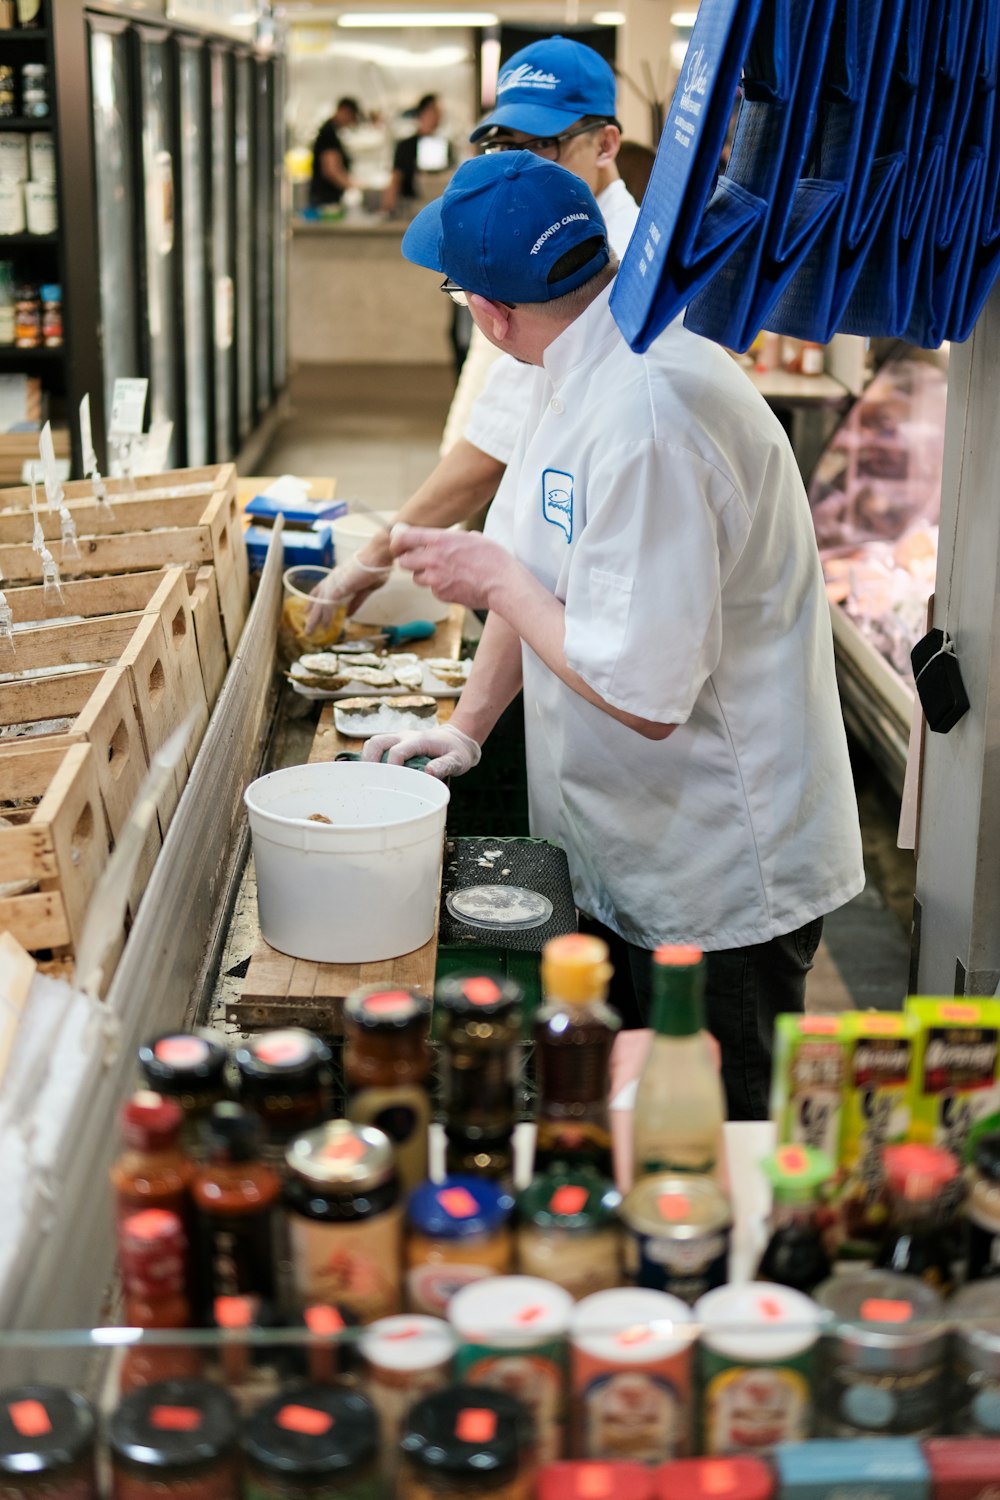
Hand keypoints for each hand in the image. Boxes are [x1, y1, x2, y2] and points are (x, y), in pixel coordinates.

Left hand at [304, 554, 390, 630]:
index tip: (308, 609)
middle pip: (318, 599)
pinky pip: (329, 606)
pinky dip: (327, 617)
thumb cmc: (375, 568)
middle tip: (306, 626)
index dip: (314, 600)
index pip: (321, 589)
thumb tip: (348, 614)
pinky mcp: (338, 588)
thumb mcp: (365, 589)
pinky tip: (325, 626)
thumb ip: (355, 602)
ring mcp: (334, 584)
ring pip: (320, 604)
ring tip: (309, 632)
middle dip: (312, 613)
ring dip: (315, 619)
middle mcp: (333, 579)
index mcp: (338, 577)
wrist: (378, 556)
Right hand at [360, 724, 481, 778]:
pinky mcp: (397, 744)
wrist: (457, 739)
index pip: (397, 752)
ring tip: (369, 779)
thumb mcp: (458, 760)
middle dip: (370, 760)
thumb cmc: (457, 752)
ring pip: (374, 742)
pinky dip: (372, 759)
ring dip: (368, 759)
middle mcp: (405, 737)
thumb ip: (444, 765)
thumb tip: (428, 772)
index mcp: (419, 741)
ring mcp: (399, 739)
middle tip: (370, 780)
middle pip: (377, 742)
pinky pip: (378, 748)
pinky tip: (375, 775)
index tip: (390, 784)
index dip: (391, 767)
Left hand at [390, 524, 515, 611]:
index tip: (398, 544)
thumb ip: (453, 538)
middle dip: (409, 560)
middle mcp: (433, 559)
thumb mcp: (472, 538)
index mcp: (439, 540)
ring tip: (442, 573)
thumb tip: (448, 539)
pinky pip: (432, 590)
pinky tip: (456, 584)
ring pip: (417, 578)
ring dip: (424, 575)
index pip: (404, 538)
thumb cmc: (493, 559)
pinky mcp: (441, 594)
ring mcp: (435, 579)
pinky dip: (440, 588)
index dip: (397, 542)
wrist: (503, 583)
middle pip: (404, 561)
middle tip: (418, 560)